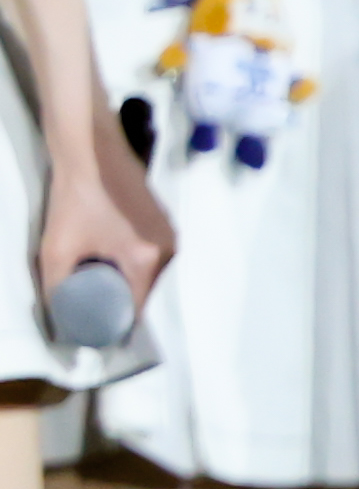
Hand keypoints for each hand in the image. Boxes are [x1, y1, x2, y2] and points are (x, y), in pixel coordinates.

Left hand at [33, 104, 174, 313]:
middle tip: (101, 314)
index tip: (103, 334)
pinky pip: (157, 259)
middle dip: (127, 305)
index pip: (141, 309)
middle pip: (152, 294)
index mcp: (148, 259)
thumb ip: (59, 288)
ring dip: (134, 285)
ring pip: (155, 276)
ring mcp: (172, 234)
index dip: (121, 325)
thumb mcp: (56, 249)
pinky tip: (117, 266)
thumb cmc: (74, 199)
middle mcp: (170, 248)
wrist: (90, 153)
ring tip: (108, 292)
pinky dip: (139, 268)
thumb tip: (62, 319)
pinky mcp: (167, 223)